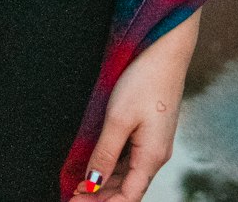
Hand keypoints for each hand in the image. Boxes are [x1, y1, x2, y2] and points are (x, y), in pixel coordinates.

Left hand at [73, 13, 198, 199]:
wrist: (165, 50)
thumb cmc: (144, 80)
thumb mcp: (118, 118)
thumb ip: (104, 154)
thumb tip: (92, 185)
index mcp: (152, 157)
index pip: (127, 197)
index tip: (74, 201)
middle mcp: (156, 155)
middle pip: (127, 189)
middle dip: (100, 197)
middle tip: (71, 196)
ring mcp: (154, 143)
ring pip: (128, 175)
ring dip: (105, 184)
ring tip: (79, 186)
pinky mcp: (151, 131)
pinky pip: (130, 159)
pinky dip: (112, 167)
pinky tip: (96, 166)